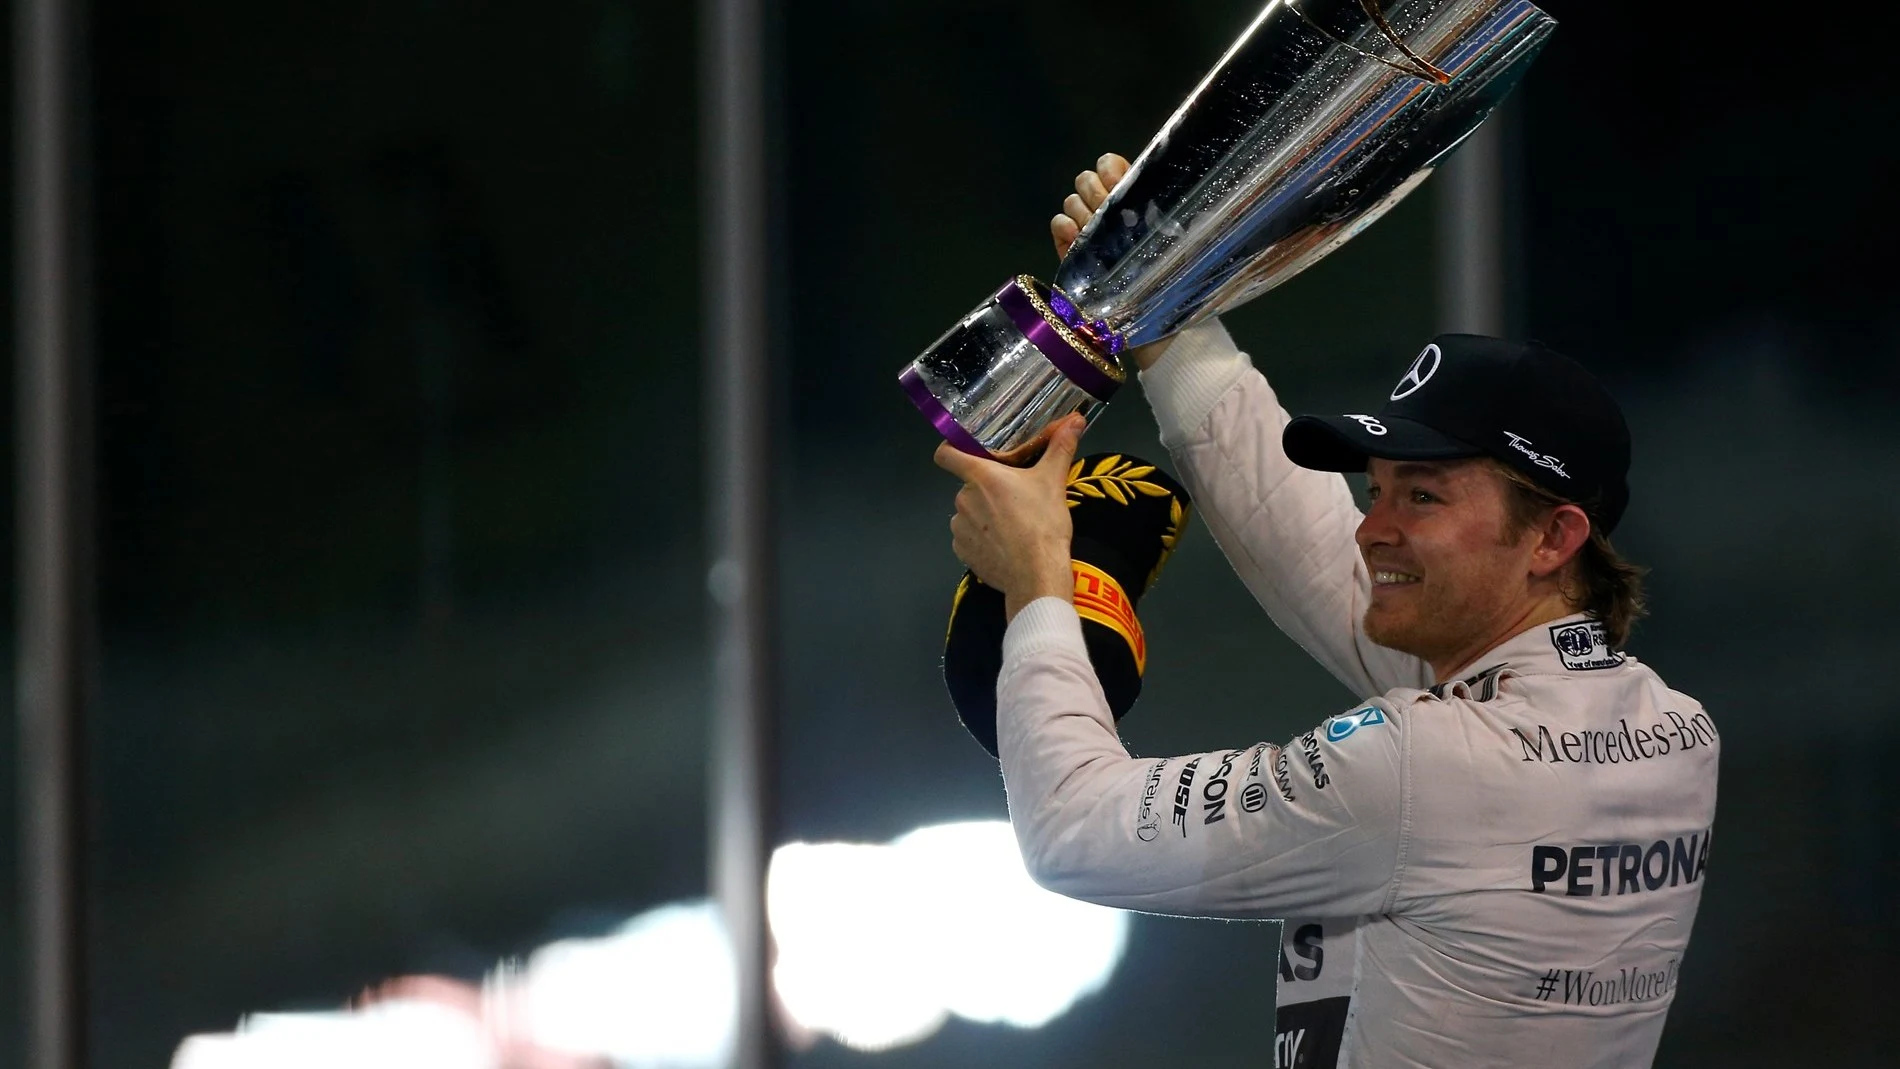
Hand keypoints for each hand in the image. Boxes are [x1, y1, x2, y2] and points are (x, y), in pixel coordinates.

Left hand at [934, 415, 1085, 620]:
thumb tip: (1076, 419)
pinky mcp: (961, 552)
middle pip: (968, 486)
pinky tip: (1004, 546)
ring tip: (1012, 526)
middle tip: (1015, 499)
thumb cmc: (1043, 524)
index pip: (946, 454)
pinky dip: (982, 539)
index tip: (964, 452)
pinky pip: (968, 538)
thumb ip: (1061, 447)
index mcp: (980, 476)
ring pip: (968, 513)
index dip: (951, 449)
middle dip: (987, 491)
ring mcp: (959, 527)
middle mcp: (963, 499)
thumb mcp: (1054, 481)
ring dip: (984, 516)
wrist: (1036, 574)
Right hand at [1049, 153, 1174, 371]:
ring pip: (1071, 201)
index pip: (1110, 167)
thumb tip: (1137, 174)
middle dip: (1093, 191)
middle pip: (1085, 181)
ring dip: (1080, 210)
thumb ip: (1157, 202)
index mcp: (1134, 204)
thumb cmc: (1175, 278)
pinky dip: (1063, 226)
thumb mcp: (1173, 234)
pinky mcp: (1074, 258)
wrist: (1157, 324)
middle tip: (1107, 214)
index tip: (1117, 184)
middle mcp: (1110, 216)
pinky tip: (1077, 237)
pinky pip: (1058, 225)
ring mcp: (1089, 236)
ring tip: (1096, 233)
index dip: (1109, 169)